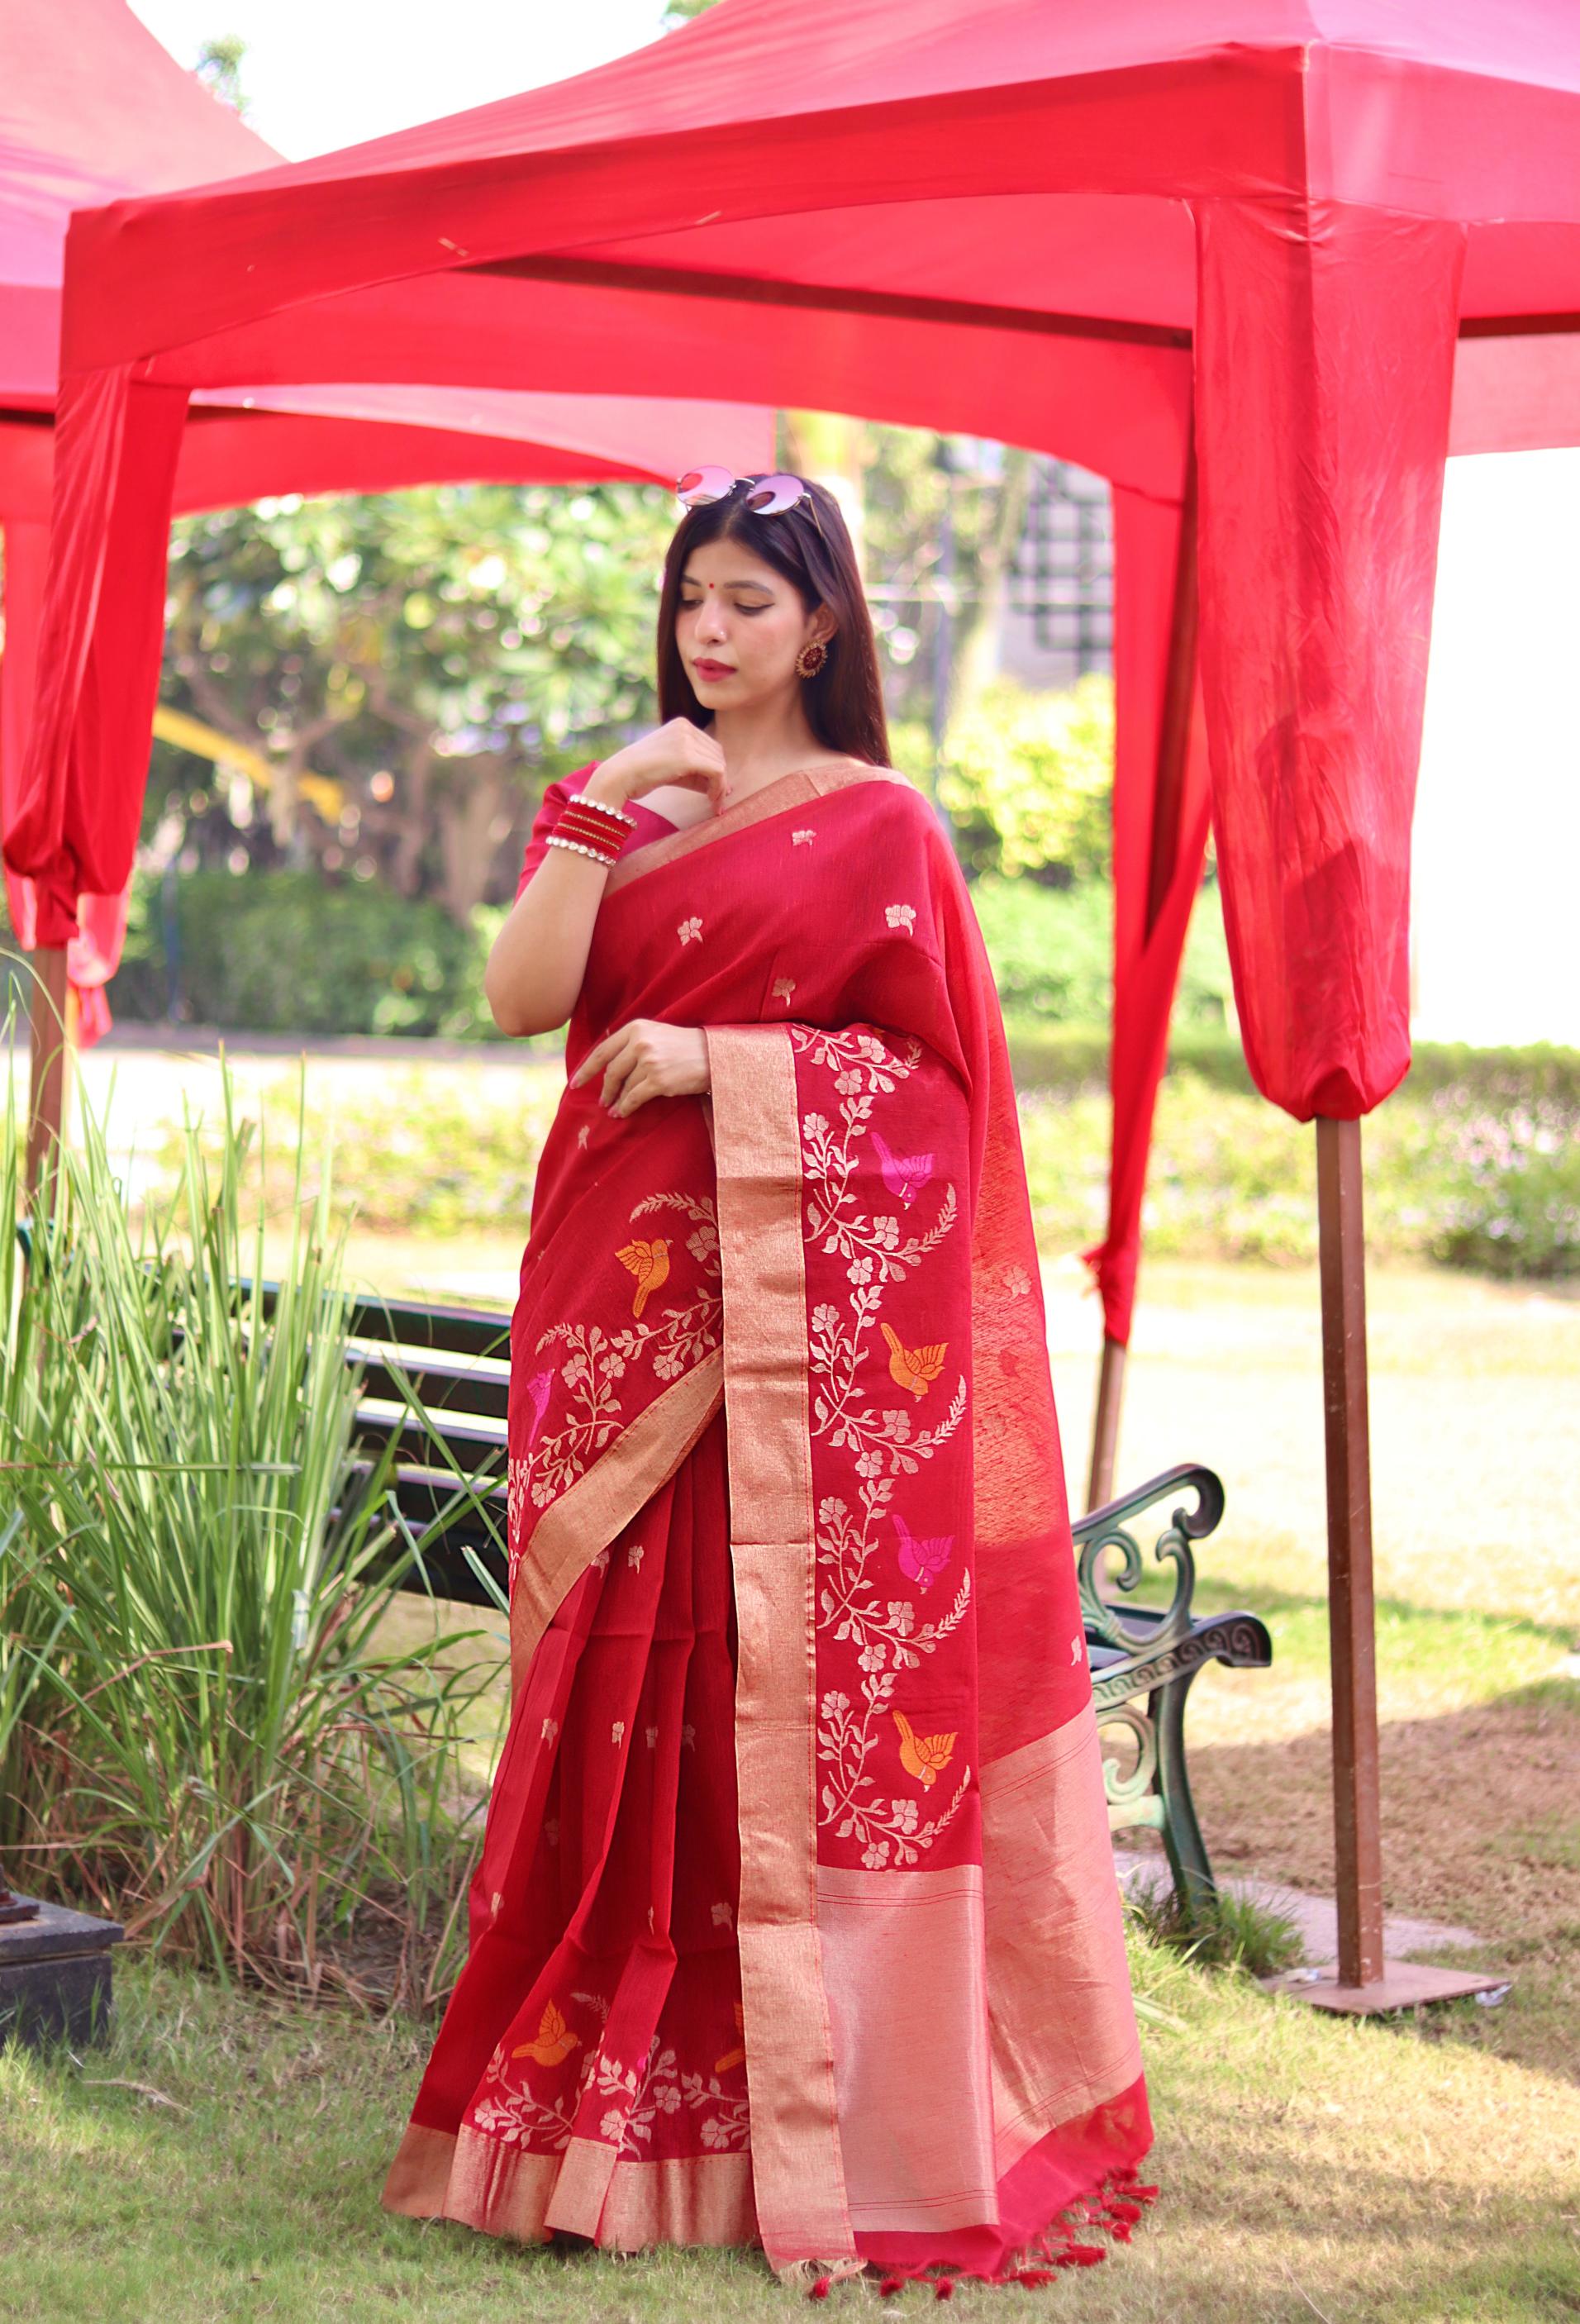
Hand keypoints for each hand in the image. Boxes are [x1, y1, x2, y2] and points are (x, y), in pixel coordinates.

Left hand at [570, 1020, 710, 1115]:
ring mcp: (650, 1061)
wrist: (714, 1055)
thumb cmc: (684, 1047)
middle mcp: (641, 1043)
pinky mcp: (659, 1080)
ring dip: (616, 1100)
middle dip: (604, 1089)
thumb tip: (607, 1065)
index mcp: (637, 1028)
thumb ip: (632, 1043)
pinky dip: (626, 1107)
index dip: (587, 1069)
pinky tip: (622, 1112)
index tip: (575, 1082)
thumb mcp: (656, 1034)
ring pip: (623, 1086)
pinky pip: (634, 1097)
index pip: (603, 1051)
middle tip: (601, 1101)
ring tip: (613, 1109)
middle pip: (611, 1071)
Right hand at [583, 720, 728, 815]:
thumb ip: (695, 772)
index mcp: (681, 725)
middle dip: (720, 779)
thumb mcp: (672, 767)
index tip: (714, 791)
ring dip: (720, 787)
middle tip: (716, 800)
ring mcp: (686, 740)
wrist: (618, 776)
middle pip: (717, 754)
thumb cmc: (640, 775)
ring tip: (714, 804)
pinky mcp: (687, 756)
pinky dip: (719, 788)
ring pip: (720, 764)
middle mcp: (685, 727)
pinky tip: (712, 801)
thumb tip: (725, 788)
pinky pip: (717, 772)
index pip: (710, 747)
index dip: (715, 770)